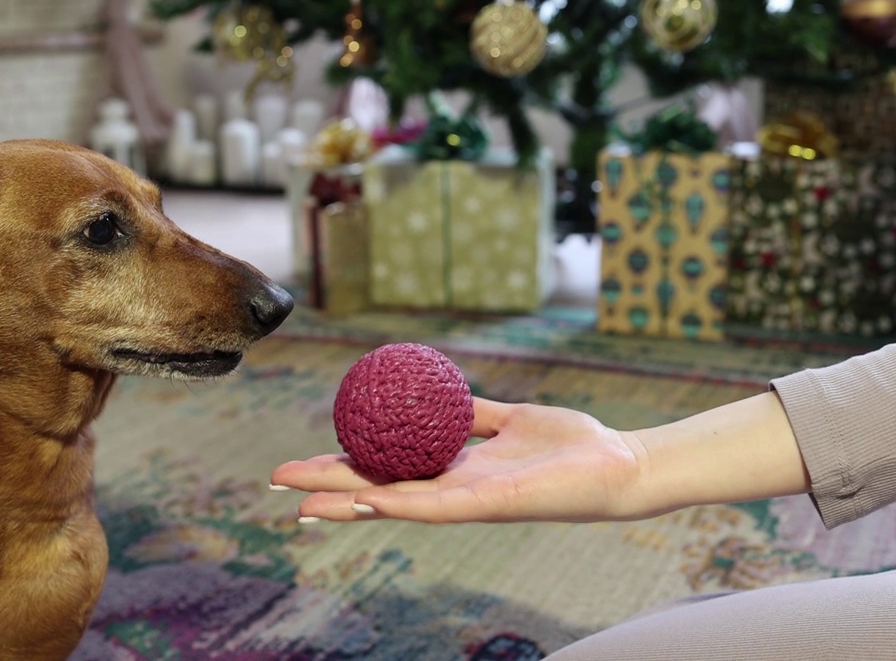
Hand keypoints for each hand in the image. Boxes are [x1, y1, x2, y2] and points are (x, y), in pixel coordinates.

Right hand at [269, 397, 646, 523]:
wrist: (619, 462)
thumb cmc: (570, 443)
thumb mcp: (510, 418)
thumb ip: (476, 413)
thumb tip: (440, 390)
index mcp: (453, 471)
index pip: (385, 470)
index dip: (340, 468)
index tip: (300, 462)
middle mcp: (452, 491)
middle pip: (376, 489)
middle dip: (326, 488)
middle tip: (276, 482)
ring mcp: (467, 502)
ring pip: (393, 504)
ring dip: (346, 502)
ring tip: (300, 501)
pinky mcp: (489, 505)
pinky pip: (434, 504)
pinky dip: (395, 502)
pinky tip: (361, 498)